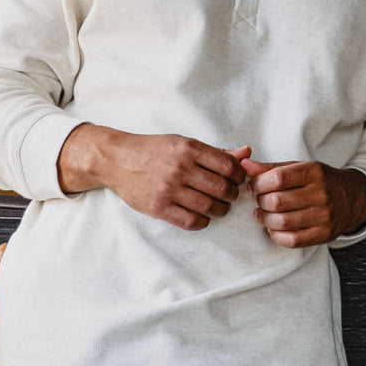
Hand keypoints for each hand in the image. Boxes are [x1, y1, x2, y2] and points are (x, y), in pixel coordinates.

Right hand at [58, 124, 249, 230]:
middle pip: (223, 189)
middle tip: (229, 195)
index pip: (229, 167)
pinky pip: (192, 221)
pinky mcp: (159, 207)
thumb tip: (248, 153)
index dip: (239, 177)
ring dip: (221, 210)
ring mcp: (169, 189)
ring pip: (211, 207)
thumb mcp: (185, 143)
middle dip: (232, 195)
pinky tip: (202, 216)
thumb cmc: (155, 150)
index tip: (236, 180)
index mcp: (190, 148)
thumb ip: (217, 152)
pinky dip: (203, 222)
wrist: (118, 160)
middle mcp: (181, 168)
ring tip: (219, 207)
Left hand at [241, 158, 365, 247]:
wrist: (352, 199)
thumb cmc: (319, 181)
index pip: (278, 178)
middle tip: (259, 200)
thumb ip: (271, 168)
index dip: (258, 183)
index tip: (254, 185)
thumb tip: (245, 165)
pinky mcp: (323, 235)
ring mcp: (324, 217)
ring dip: (264, 219)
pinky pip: (291, 240)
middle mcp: (321, 194)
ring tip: (262, 214)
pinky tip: (274, 227)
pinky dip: (276, 235)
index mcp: (314, 172)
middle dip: (260, 201)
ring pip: (282, 222)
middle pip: (277, 201)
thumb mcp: (299, 168)